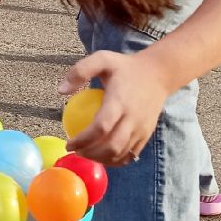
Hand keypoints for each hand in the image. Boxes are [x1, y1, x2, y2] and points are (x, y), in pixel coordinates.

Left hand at [61, 50, 170, 165]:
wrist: (159, 73)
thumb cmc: (125, 67)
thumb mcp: (102, 59)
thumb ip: (80, 71)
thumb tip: (61, 91)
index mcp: (120, 102)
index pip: (101, 128)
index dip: (83, 140)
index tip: (69, 143)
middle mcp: (133, 118)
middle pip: (111, 147)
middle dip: (90, 154)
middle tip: (75, 151)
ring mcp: (142, 129)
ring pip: (121, 154)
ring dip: (101, 159)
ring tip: (86, 153)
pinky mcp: (147, 135)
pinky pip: (130, 155)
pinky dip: (115, 161)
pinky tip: (102, 156)